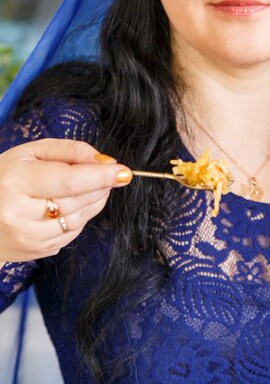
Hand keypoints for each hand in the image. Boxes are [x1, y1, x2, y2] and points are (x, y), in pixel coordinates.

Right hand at [0, 138, 131, 264]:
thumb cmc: (6, 175)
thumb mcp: (31, 152)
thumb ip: (70, 151)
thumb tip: (104, 161)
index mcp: (16, 182)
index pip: (69, 181)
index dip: (100, 176)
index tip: (124, 172)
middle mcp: (20, 214)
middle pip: (78, 201)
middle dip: (102, 186)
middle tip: (112, 174)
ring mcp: (28, 238)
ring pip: (80, 219)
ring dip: (95, 200)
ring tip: (94, 184)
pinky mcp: (37, 252)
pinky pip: (73, 232)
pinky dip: (82, 216)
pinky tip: (73, 203)